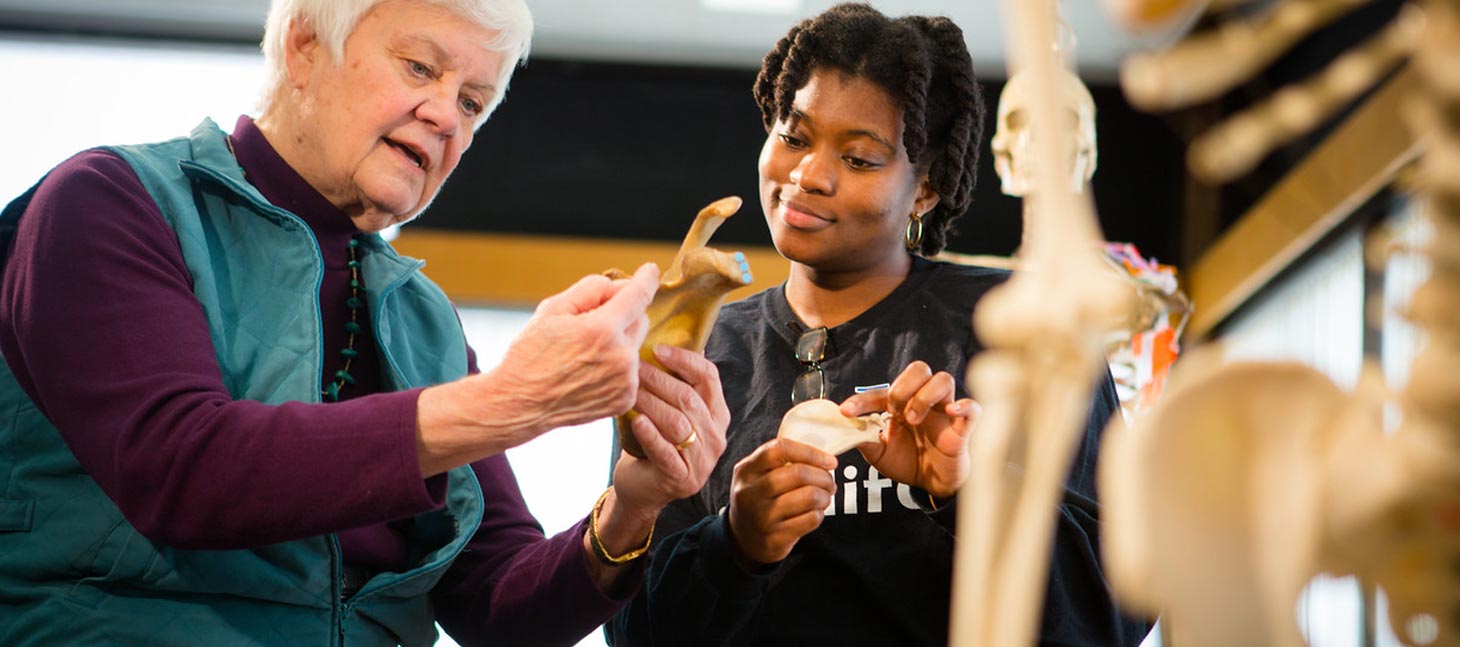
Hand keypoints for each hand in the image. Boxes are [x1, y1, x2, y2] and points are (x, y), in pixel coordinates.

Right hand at [414, 264, 658, 475]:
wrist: (520, 403)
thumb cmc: (532, 354)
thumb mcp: (553, 309)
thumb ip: (591, 289)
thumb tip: (618, 286)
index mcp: (602, 329)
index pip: (638, 295)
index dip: (647, 278)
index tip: (650, 270)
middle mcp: (620, 356)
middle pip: (640, 319)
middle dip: (623, 314)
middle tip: (591, 323)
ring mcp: (625, 381)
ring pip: (636, 346)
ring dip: (620, 342)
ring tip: (585, 354)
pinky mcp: (625, 399)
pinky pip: (631, 371)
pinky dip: (617, 366)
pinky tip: (589, 372)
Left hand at [608, 345, 729, 523]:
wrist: (642, 489)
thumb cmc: (653, 442)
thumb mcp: (670, 411)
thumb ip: (676, 383)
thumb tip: (670, 337)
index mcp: (717, 415)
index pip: (710, 378)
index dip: (685, 360)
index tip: (658, 349)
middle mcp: (716, 437)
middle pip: (690, 398)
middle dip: (659, 380)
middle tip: (633, 367)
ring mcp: (701, 461)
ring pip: (677, 423)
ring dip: (650, 403)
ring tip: (629, 390)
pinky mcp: (682, 480)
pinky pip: (667, 453)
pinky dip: (651, 435)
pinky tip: (636, 421)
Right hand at [727, 438, 836, 566]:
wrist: (743, 539)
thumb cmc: (758, 499)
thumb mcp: (756, 476)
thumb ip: (780, 462)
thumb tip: (822, 456)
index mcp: (746, 471)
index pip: (779, 450)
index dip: (809, 452)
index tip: (829, 460)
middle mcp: (750, 493)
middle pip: (797, 473)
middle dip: (822, 476)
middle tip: (829, 481)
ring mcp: (762, 517)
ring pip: (808, 497)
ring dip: (824, 495)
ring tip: (824, 497)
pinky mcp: (775, 538)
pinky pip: (810, 520)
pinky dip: (819, 514)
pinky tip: (815, 513)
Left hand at [840, 361, 980, 498]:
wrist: (931, 485)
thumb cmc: (909, 463)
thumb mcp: (879, 454)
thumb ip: (864, 440)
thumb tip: (846, 428)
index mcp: (901, 405)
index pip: (881, 392)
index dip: (862, 399)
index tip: (847, 411)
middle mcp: (923, 402)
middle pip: (919, 369)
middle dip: (902, 387)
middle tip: (894, 411)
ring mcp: (944, 412)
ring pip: (943, 380)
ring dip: (925, 396)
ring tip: (913, 419)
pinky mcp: (963, 427)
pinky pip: (973, 407)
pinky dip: (964, 406)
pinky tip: (951, 411)